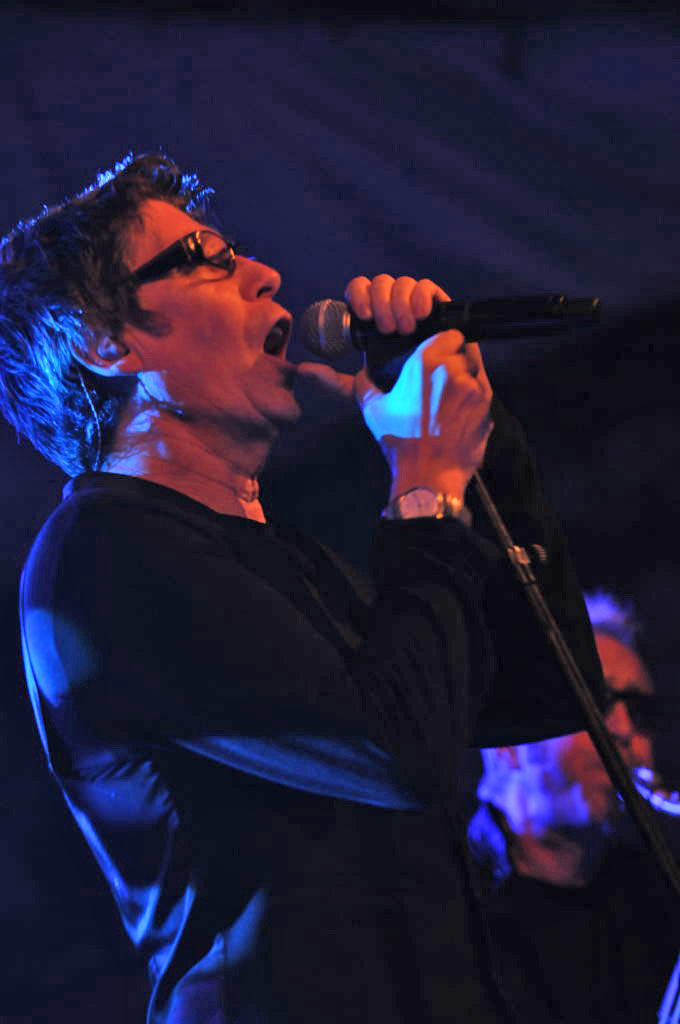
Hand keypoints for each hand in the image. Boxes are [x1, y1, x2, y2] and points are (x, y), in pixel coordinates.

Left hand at [293, 274, 452, 401]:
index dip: (358, 294)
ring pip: (403, 282)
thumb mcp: (361, 392)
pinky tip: (421, 315)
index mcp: (373, 320)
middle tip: (385, 328)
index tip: (363, 315)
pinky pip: (428, 287)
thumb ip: (332, 383)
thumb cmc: (399, 398)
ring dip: (400, 302)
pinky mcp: (441, 309)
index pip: (359, 290)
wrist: (437, 406)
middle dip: (381, 301)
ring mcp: (417, 306)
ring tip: (405, 329)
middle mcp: (394, 308)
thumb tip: (302, 370)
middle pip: (381, 282)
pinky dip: (421, 296)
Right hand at [347, 275, 492, 500]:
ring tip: (449, 399)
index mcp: (428, 362)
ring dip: (465, 380)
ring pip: (476, 372)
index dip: (444, 342)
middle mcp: (455, 370)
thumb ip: (366, 384)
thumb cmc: (400, 442)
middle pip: (465, 351)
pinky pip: (483, 395)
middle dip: (454, 361)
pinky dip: (473, 400)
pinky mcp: (488, 410)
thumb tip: (363, 373)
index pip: (450, 332)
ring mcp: (476, 390)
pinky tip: (457, 415)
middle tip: (440, 380)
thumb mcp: (374, 410)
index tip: (436, 354)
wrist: (428, 477)